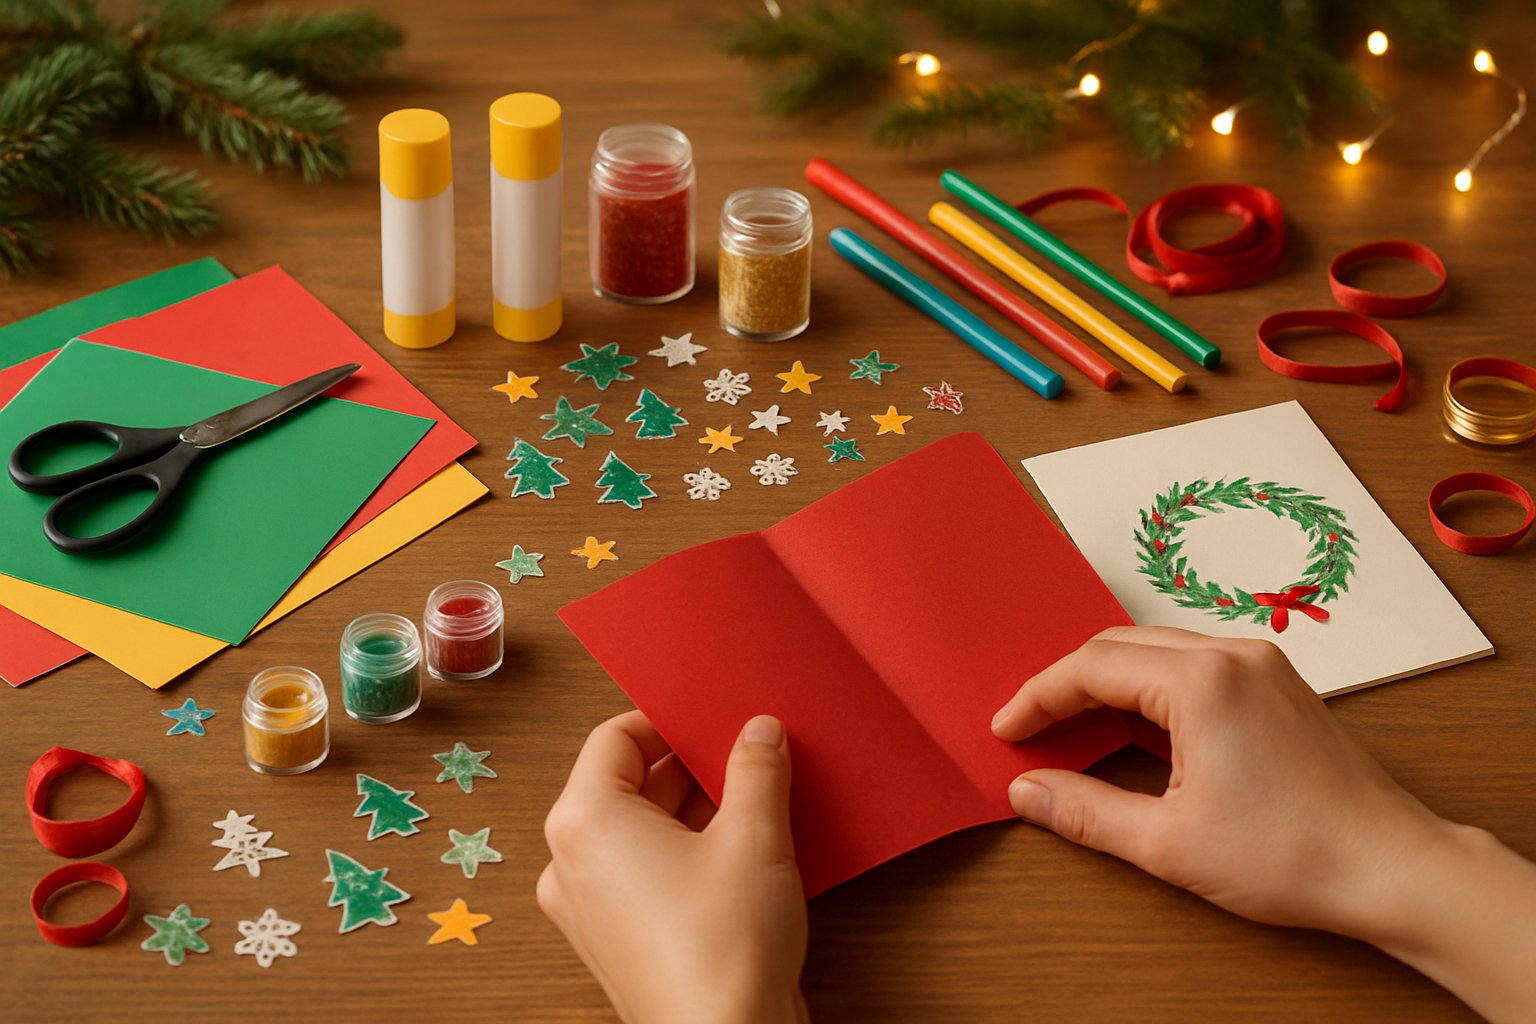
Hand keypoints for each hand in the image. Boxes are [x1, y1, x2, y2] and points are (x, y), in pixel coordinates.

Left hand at [538, 711, 808, 1023]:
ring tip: (753, 800)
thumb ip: (756, 770)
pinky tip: (739, 849)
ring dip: (692, 809)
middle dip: (689, 765)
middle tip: (745, 752)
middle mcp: (571, 862)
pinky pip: (643, 871)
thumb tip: (759, 732)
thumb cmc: (724, 950)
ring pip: (639, 829)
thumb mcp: (754, 837)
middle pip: (626, 783)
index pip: (616, 737)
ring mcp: (588, 906)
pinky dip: (684, 851)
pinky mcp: (616, 939)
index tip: (714, 715)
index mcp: (585, 821)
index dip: (669, 719)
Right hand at [992, 626, 1535, 1021]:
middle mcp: (1232, 654)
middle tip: (1030, 727)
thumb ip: (1085, 811)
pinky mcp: (1278, 684)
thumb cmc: (1291, 855)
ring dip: (1109, 681)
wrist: (1392, 868)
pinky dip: (1150, 687)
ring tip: (1073, 726)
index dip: (1038, 698)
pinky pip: (1194, 664)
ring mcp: (1261, 665)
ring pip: (1157, 650)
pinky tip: (1135, 728)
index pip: (1092, 668)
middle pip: (1120, 646)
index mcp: (1201, 681)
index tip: (1006, 730)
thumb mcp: (1168, 843)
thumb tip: (1026, 791)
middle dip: (1067, 683)